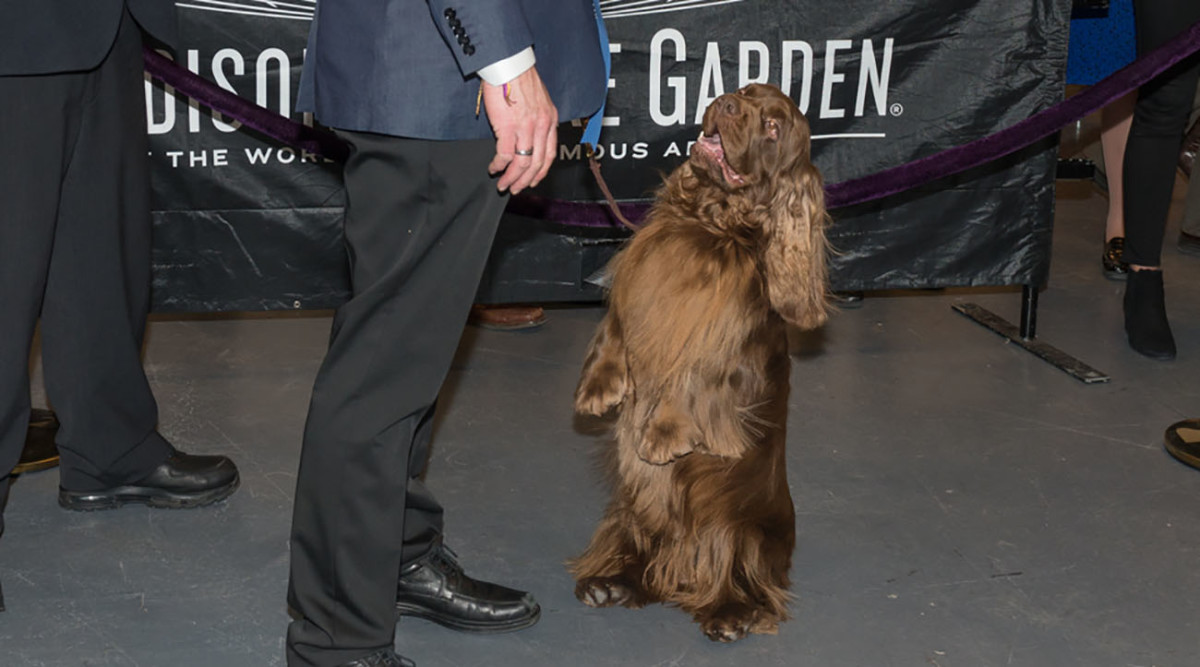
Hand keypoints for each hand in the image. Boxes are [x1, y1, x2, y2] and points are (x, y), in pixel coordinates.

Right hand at [482, 66, 557, 193]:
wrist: (508, 64)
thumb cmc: (519, 76)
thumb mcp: (539, 98)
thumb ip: (538, 117)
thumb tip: (529, 132)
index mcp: (550, 120)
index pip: (550, 153)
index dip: (542, 171)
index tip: (534, 180)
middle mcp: (541, 126)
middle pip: (537, 164)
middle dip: (526, 181)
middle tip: (515, 188)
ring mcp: (525, 128)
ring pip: (522, 163)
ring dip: (512, 178)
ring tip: (503, 185)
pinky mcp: (507, 127)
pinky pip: (505, 155)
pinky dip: (499, 165)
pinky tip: (494, 168)